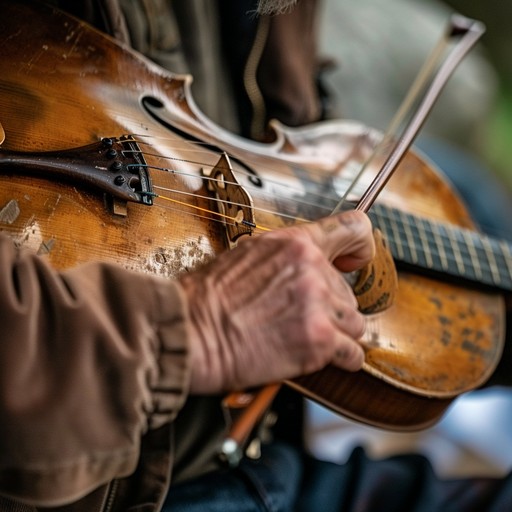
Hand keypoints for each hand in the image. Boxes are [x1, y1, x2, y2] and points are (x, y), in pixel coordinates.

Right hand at [180, 210, 374, 393]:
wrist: (191, 332)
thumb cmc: (208, 298)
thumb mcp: (246, 256)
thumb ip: (284, 258)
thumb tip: (304, 266)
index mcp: (294, 244)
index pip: (354, 229)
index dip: (361, 247)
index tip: (354, 263)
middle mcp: (311, 268)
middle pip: (348, 292)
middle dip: (329, 307)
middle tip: (297, 317)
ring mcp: (318, 304)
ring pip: (353, 323)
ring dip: (334, 333)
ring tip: (301, 336)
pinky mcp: (319, 339)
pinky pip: (353, 353)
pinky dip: (340, 358)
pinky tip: (317, 355)